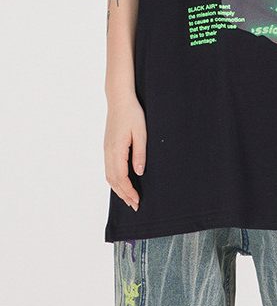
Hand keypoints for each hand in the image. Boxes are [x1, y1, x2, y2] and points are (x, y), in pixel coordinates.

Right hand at [104, 94, 146, 210]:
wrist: (119, 100)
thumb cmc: (132, 114)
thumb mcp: (141, 133)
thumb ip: (139, 153)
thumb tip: (139, 173)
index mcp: (116, 150)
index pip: (121, 178)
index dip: (129, 191)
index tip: (137, 201)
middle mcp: (108, 152)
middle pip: (113, 180)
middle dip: (123, 194)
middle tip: (134, 205)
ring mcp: (106, 150)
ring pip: (109, 176)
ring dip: (118, 189)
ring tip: (128, 198)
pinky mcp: (108, 146)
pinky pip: (109, 168)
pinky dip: (114, 180)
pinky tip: (121, 182)